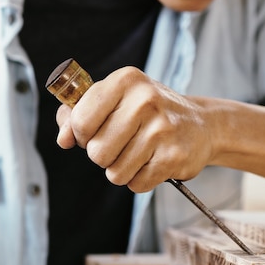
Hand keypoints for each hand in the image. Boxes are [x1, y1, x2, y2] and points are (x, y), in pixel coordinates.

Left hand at [55, 66, 213, 192]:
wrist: (201, 124)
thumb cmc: (147, 113)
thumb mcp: (114, 100)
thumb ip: (78, 115)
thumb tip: (63, 139)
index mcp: (125, 80)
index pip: (80, 122)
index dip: (82, 135)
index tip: (95, 131)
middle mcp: (145, 100)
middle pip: (96, 152)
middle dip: (103, 155)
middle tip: (122, 143)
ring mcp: (162, 129)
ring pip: (114, 173)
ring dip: (121, 170)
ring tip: (138, 153)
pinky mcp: (174, 156)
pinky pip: (136, 184)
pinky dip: (140, 180)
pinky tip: (153, 162)